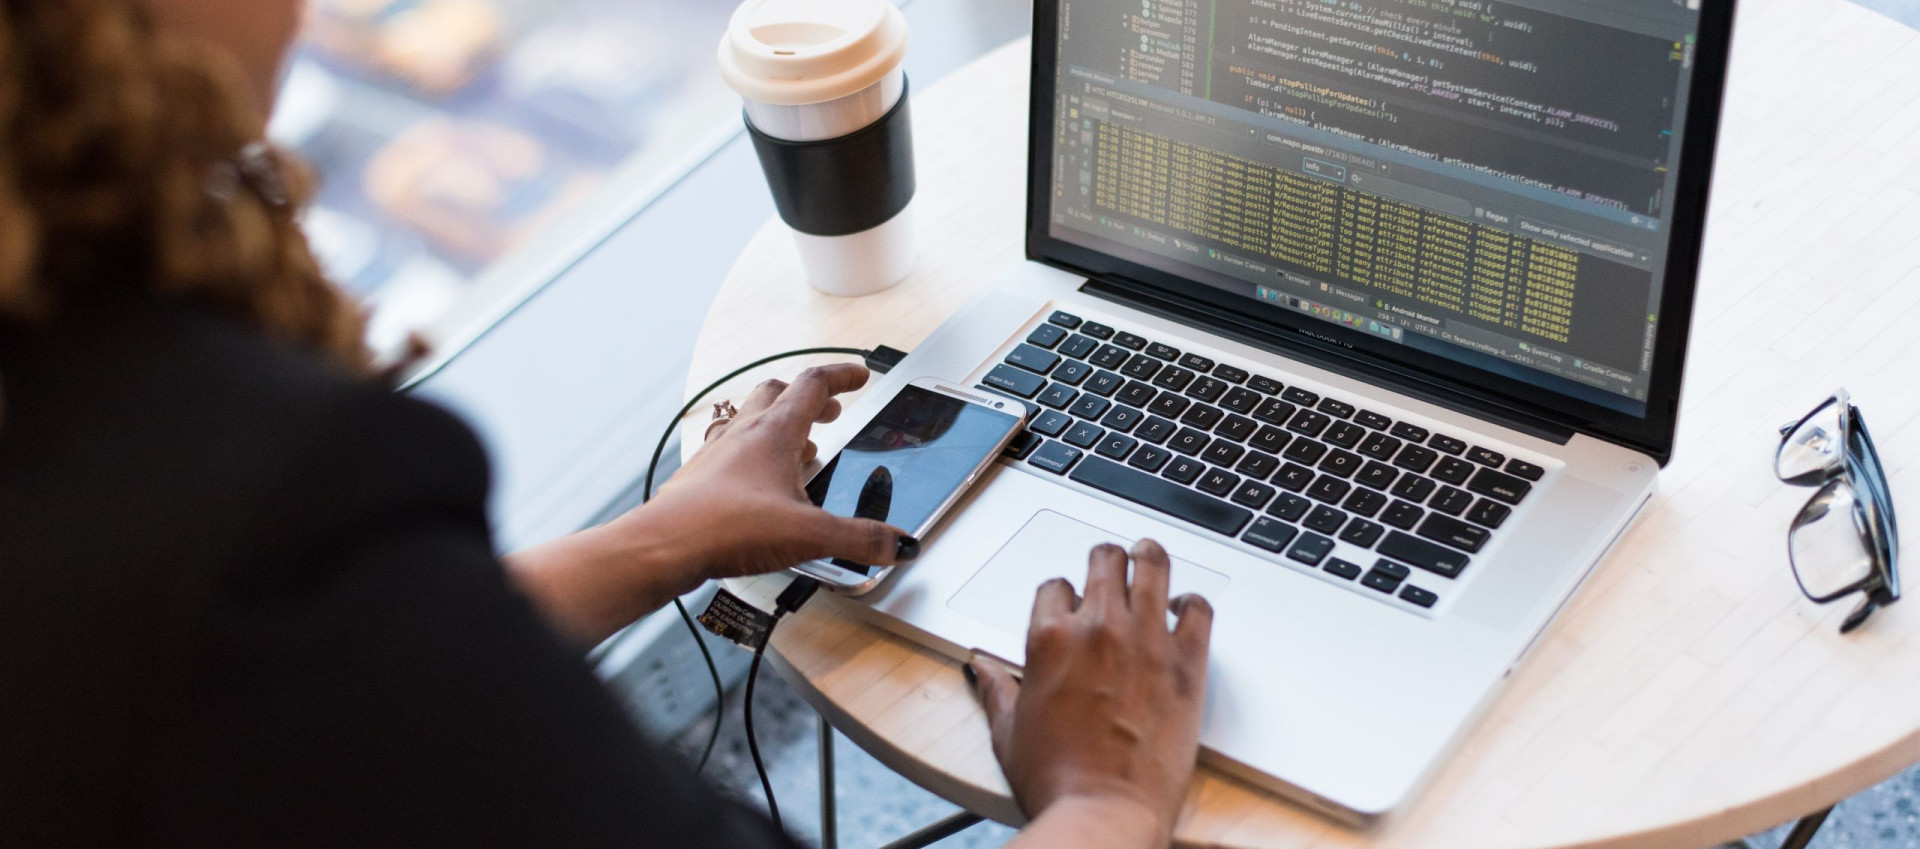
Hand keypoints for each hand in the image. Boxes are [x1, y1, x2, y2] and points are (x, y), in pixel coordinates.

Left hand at [618, 363, 916, 585]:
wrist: (665, 545)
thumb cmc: (727, 527)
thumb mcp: (810, 534)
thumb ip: (860, 539)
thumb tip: (898, 543)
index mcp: (774, 432)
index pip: (814, 384)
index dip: (841, 376)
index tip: (859, 375)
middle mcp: (744, 434)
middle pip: (777, 393)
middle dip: (808, 398)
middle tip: (830, 411)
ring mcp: (718, 453)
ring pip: (750, 419)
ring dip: (778, 424)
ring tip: (800, 448)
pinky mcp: (701, 478)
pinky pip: (730, 450)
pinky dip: (752, 455)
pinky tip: (759, 484)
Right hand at [971, 540, 1213, 845]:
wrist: (1105, 812)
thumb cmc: (1057, 779)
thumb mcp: (1008, 731)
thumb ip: (995, 689)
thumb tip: (980, 666)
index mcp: (1049, 638)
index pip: (1055, 586)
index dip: (1063, 595)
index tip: (1070, 607)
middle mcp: (1098, 628)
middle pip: (1104, 560)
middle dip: (1105, 561)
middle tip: (1111, 567)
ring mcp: (1146, 640)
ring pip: (1152, 565)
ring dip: (1148, 557)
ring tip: (1148, 557)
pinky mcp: (1187, 663)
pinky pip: (1199, 609)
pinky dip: (1193, 603)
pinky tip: (1185, 608)